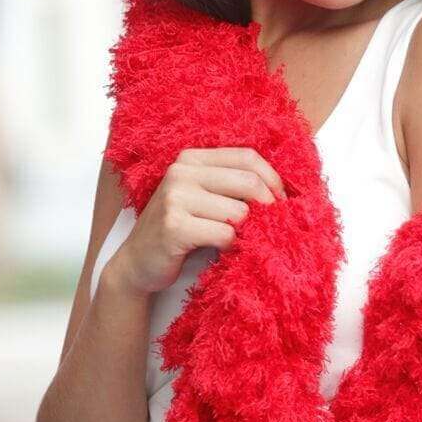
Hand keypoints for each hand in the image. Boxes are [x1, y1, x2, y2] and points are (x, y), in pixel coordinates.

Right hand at [111, 146, 286, 296]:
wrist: (137, 264)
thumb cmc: (180, 232)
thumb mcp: (204, 200)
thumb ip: (232, 187)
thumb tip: (284, 192)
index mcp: (192, 159)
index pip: (247, 157)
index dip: (273, 180)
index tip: (284, 202)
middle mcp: (181, 172)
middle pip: (249, 182)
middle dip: (268, 207)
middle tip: (274, 227)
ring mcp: (175, 197)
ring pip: (239, 212)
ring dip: (247, 232)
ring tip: (238, 242)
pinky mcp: (174, 226)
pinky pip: (225, 234)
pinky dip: (232, 247)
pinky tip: (222, 252)